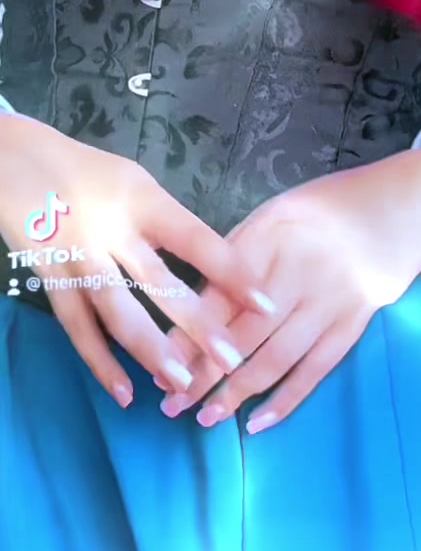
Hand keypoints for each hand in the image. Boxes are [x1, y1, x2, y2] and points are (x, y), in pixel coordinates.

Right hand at [0, 114, 264, 405]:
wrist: (10, 159)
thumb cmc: (85, 171)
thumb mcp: (134, 182)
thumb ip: (168, 223)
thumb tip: (214, 268)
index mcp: (142, 200)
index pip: (197, 240)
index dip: (233, 273)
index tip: (265, 304)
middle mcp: (111, 230)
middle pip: (160, 283)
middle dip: (199, 326)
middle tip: (231, 361)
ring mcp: (77, 259)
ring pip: (118, 313)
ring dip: (152, 352)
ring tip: (183, 383)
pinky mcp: (49, 280)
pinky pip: (77, 328)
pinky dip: (100, 361)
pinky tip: (125, 391)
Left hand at [159, 145, 420, 430]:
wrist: (395, 213)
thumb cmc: (323, 213)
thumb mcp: (273, 216)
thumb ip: (236, 256)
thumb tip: (195, 304)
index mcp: (268, 242)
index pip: (219, 299)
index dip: (188, 336)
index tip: (159, 364)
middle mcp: (297, 276)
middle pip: (241, 336)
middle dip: (202, 374)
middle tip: (171, 404)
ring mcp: (327, 305)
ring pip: (274, 360)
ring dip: (236, 394)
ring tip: (205, 418)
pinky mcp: (351, 328)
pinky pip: (314, 371)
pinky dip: (286, 400)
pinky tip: (257, 423)